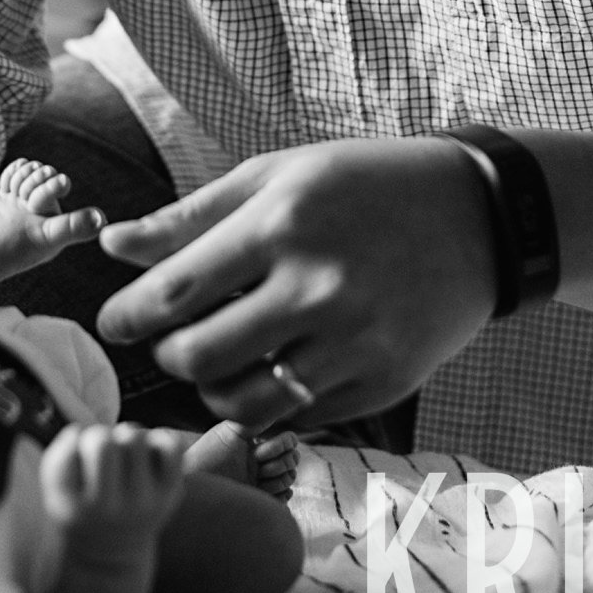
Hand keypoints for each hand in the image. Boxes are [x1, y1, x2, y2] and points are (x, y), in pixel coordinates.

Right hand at [0, 158, 105, 301]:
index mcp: (58, 221)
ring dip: (20, 178)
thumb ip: (73, 226)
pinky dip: (11, 175)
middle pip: (44, 173)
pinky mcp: (10, 198)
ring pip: (31, 170)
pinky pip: (17, 171)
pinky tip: (6, 191)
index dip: (47, 187)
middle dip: (30, 182)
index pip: (59, 183)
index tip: (32, 205)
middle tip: (20, 202)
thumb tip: (103, 219)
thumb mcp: (45, 237)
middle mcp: (45, 212)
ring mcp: (26, 203)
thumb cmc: (9, 249)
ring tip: (12, 198)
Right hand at [39, 422, 185, 549]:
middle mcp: (108, 509)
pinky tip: (148, 451)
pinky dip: (161, 437)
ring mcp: (143, 502)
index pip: (70, 448)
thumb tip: (81, 431)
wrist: (113, 549)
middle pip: (102, 443)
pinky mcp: (170, 493)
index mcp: (73, 509)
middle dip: (100, 435)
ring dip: (128, 435)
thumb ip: (60, 454)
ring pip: (134, 437)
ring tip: (124, 452)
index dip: (75, 442)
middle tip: (102, 451)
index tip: (78, 460)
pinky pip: (170, 446)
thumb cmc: (82, 505)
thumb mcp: (57, 489)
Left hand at [94, 138, 495, 429]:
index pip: (176, 291)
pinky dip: (271, 400)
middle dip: (168, 356)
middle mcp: (318, 288)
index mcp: (283, 223)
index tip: (113, 323)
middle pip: (200, 358)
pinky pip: (298, 417)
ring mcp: (355, 343)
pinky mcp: (384, 384)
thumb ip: (191, 216)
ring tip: (219, 359)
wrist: (479, 216)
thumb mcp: (277, 175)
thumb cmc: (364, 185)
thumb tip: (112, 244)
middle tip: (172, 340)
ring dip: (213, 388)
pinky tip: (276, 366)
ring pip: (244, 403)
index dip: (129, 315)